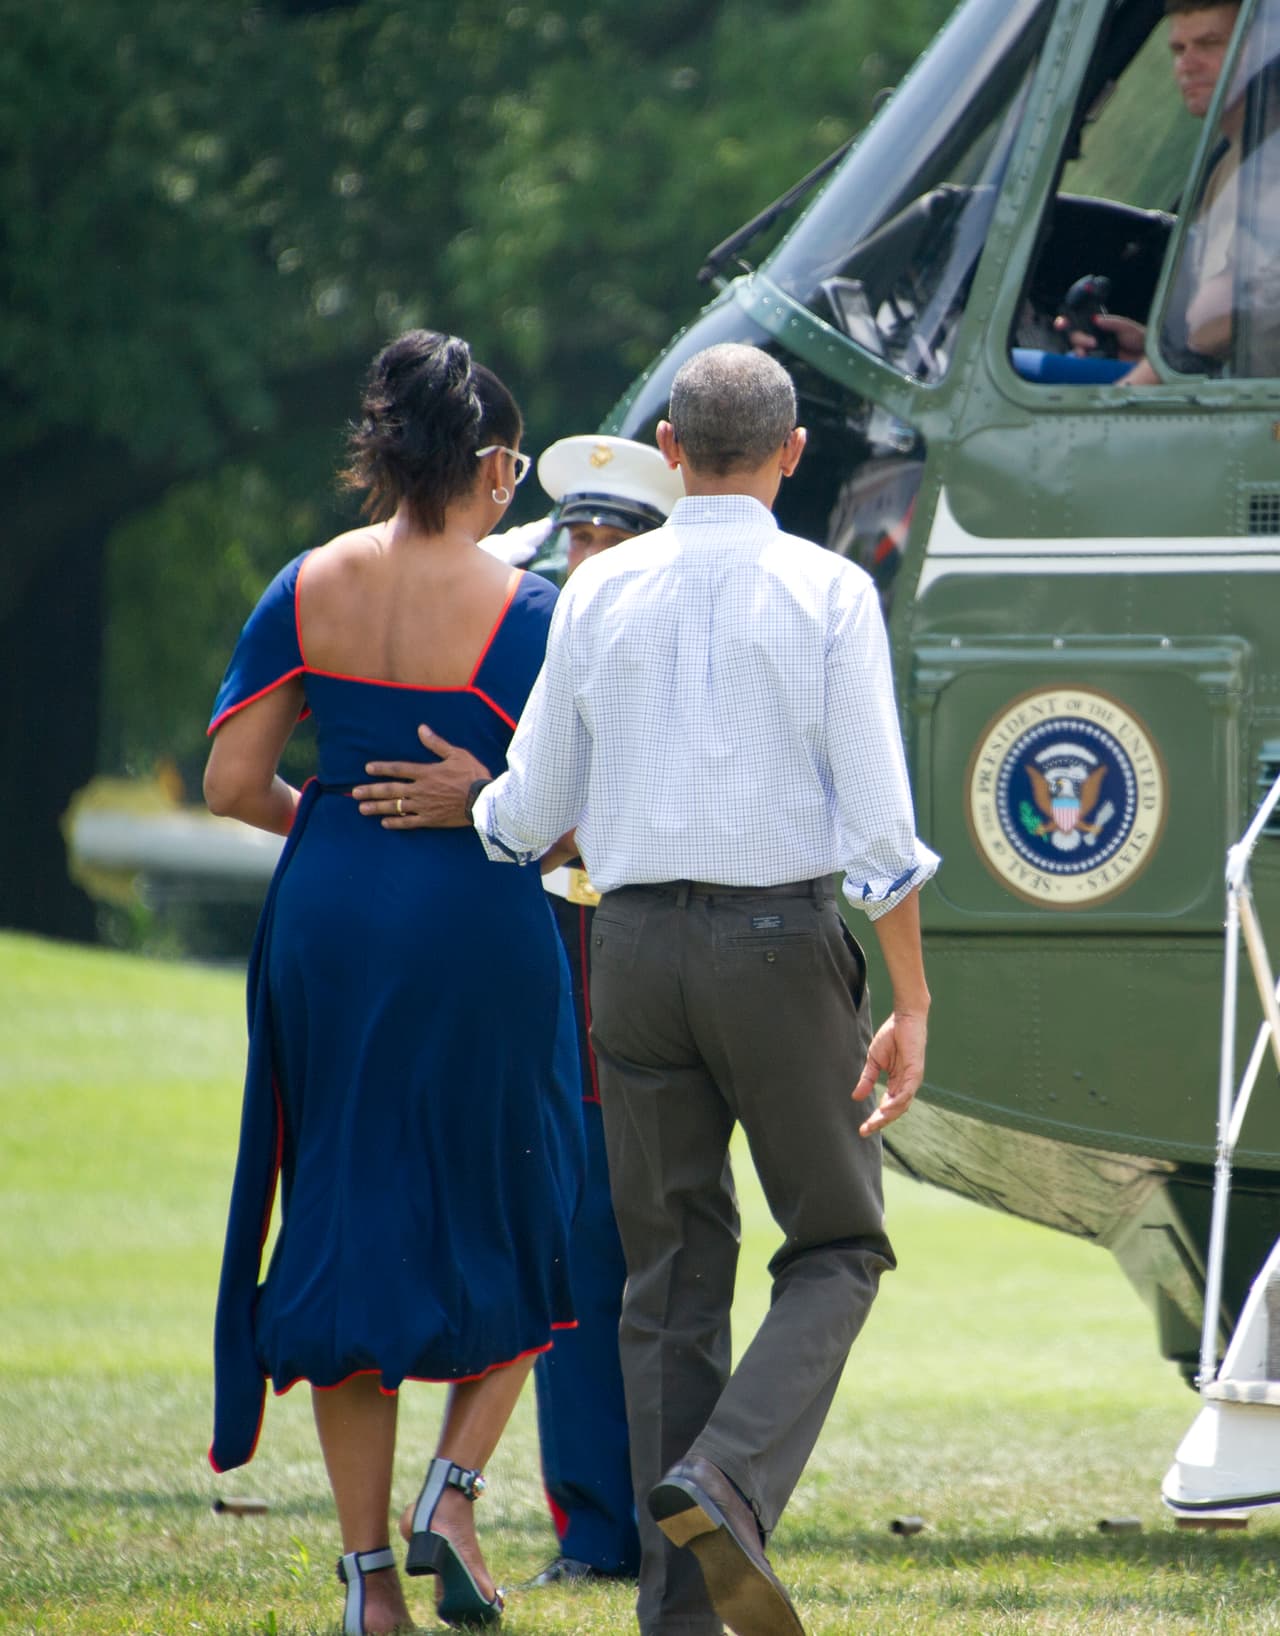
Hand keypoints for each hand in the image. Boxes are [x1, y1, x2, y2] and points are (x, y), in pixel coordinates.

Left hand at [352, 724, 489, 828]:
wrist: (484, 801)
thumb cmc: (473, 775)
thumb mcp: (457, 754)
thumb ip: (437, 744)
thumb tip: (422, 729)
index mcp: (426, 772)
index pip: (399, 769)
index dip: (382, 768)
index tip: (367, 769)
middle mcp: (420, 790)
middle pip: (391, 790)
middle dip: (371, 791)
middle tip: (355, 793)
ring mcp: (424, 806)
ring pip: (396, 807)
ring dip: (378, 807)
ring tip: (362, 809)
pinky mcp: (431, 820)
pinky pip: (409, 823)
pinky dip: (396, 823)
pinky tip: (384, 824)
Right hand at [852, 1010, 927, 1136]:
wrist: (904, 1018)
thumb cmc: (891, 1037)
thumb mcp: (874, 1061)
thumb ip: (867, 1080)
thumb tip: (856, 1098)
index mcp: (897, 1084)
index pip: (887, 1107)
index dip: (875, 1118)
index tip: (862, 1129)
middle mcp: (906, 1085)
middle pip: (895, 1111)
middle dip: (879, 1122)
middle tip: (864, 1131)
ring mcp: (912, 1080)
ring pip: (901, 1105)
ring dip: (887, 1115)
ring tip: (873, 1123)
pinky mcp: (915, 1072)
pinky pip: (907, 1092)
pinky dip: (897, 1102)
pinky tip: (886, 1108)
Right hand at [1053, 312, 1145, 361]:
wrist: (1151, 359)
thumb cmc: (1141, 341)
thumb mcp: (1127, 327)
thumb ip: (1112, 322)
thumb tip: (1095, 319)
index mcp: (1099, 331)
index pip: (1079, 326)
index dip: (1066, 324)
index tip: (1061, 323)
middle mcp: (1094, 344)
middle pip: (1075, 340)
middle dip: (1078, 339)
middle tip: (1092, 343)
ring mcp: (1094, 358)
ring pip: (1076, 354)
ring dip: (1078, 351)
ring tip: (1087, 353)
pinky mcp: (1096, 371)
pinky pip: (1083, 369)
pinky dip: (1081, 365)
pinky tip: (1085, 361)